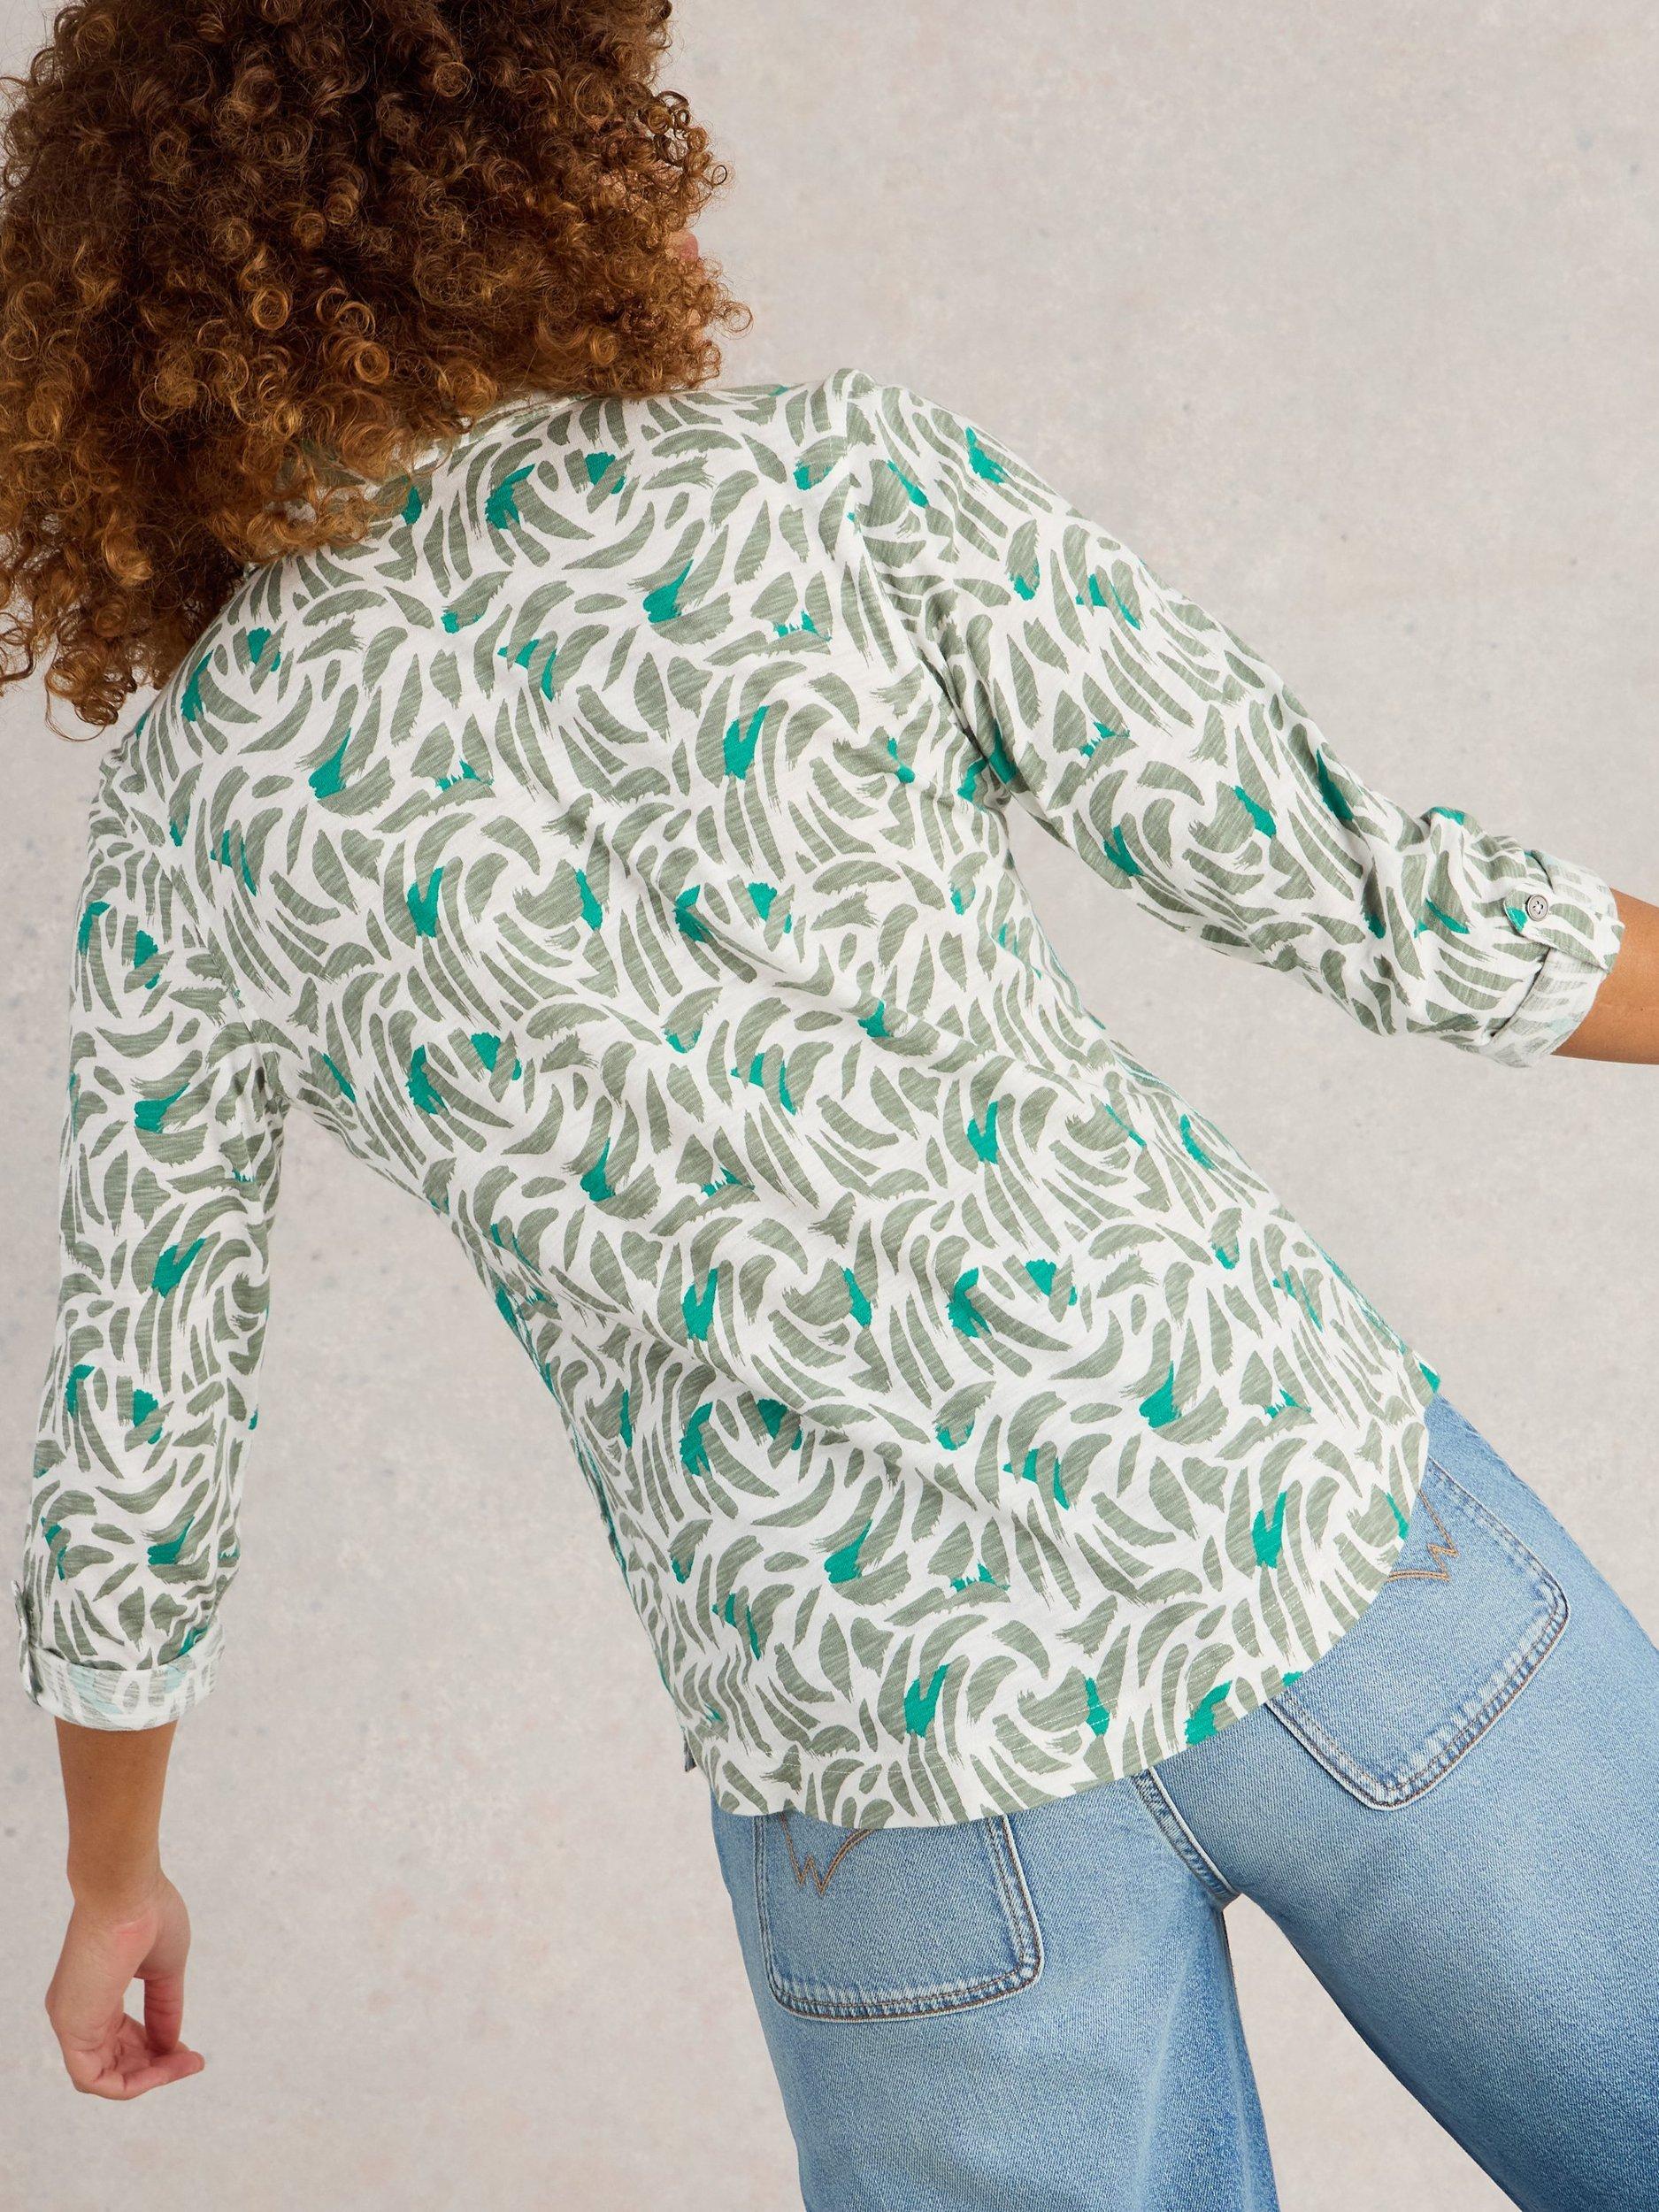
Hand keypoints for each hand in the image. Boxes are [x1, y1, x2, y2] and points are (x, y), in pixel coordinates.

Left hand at [45, 1869, 205, 2097]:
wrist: (128, 1891)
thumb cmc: (148, 1914)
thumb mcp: (164, 1970)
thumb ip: (165, 2008)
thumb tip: (172, 2044)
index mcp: (97, 1993)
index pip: (122, 2039)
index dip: (156, 2050)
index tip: (188, 2049)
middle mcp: (79, 2010)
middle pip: (114, 2062)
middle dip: (156, 2067)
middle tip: (191, 2061)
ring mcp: (72, 2020)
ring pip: (104, 2076)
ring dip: (147, 2078)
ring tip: (183, 2064)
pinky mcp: (71, 2027)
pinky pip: (93, 2078)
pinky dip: (128, 2085)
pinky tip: (161, 2071)